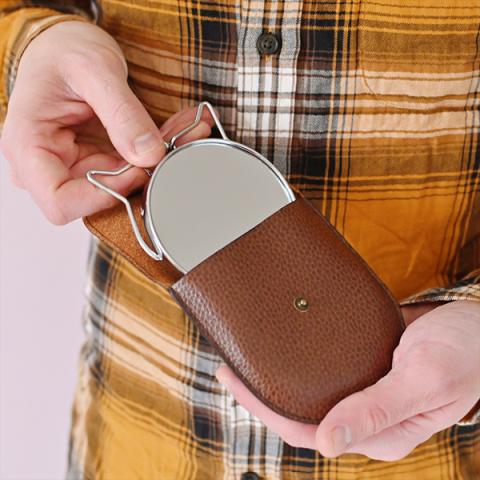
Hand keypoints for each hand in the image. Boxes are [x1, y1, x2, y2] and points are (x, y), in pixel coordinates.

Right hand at [0, 20, 213, 223]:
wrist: (66, 45)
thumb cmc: (63, 50)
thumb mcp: (93, 69)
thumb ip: (121, 112)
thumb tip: (149, 155)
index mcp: (29, 147)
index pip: (61, 203)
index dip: (103, 194)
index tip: (137, 170)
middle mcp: (50, 165)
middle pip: (99, 197)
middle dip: (144, 175)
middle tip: (180, 143)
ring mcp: (77, 166)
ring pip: (126, 185)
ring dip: (160, 161)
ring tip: (189, 129)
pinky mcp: (100, 162)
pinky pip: (134, 168)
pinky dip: (160, 150)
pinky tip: (180, 128)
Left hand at [215, 300, 479, 460]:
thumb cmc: (465, 352)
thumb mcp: (425, 380)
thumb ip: (378, 410)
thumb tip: (326, 444)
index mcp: (380, 433)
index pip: (306, 430)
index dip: (264, 408)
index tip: (233, 380)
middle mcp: (366, 419)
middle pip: (301, 413)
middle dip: (261, 393)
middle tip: (229, 362)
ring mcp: (365, 395)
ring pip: (310, 393)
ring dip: (278, 377)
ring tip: (246, 354)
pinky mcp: (366, 372)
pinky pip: (326, 372)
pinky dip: (300, 362)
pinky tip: (282, 347)